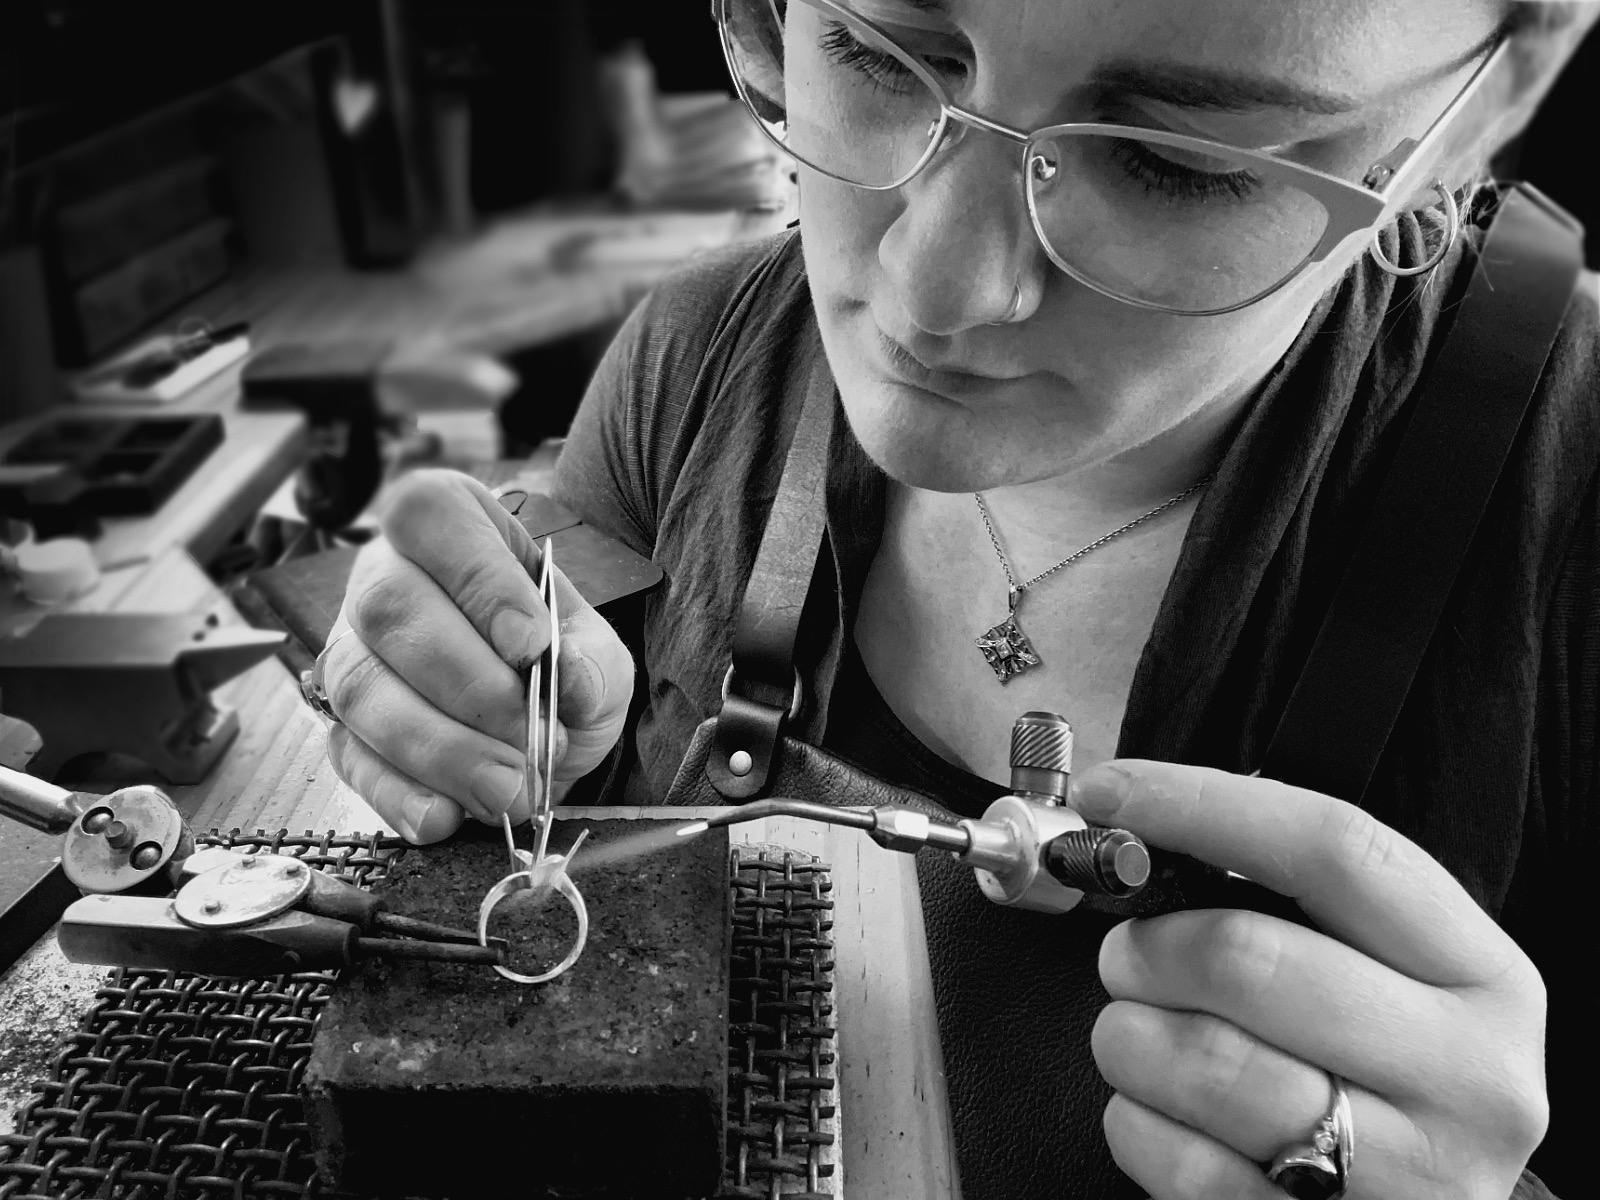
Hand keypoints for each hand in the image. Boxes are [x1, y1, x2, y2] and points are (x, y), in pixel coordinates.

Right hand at [319, 470, 634, 842]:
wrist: (537, 720)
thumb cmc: (554, 658)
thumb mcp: (595, 649)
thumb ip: (592, 662)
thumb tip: (568, 678)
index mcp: (445, 525)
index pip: (430, 515)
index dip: (477, 580)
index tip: (532, 644)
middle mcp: (381, 577)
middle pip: (389, 608)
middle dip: (470, 685)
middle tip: (537, 738)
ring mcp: (350, 652)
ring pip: (362, 687)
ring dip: (442, 749)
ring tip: (510, 788)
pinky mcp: (340, 727)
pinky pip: (351, 759)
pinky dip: (400, 795)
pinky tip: (447, 816)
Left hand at [1070, 760, 1547, 1199]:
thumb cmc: (1378, 1072)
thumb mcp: (1385, 974)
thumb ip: (1294, 901)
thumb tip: (1141, 819)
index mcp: (1482, 975)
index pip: (1335, 848)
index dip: (1203, 804)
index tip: (1115, 792)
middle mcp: (1469, 1075)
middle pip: (1244, 956)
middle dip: (1146, 946)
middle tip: (1129, 955)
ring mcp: (1409, 1173)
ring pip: (1199, 1060)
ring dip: (1129, 1036)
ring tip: (1143, 1035)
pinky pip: (1178, 1160)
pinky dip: (1137, 1122)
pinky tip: (1166, 1113)